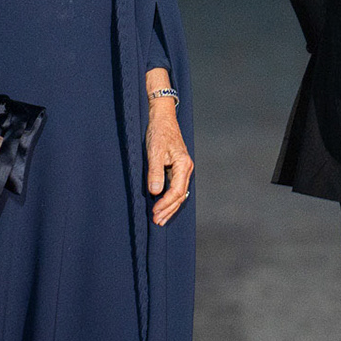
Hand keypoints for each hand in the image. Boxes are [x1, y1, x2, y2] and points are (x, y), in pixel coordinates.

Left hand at [146, 99, 193, 226]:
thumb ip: (155, 172)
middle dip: (168, 210)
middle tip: (156, 221)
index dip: (165, 204)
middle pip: (180, 195)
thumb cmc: (158, 132)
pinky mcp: (178, 168)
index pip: (176, 191)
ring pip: (179, 193)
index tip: (154, 213)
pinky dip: (170, 199)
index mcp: (183, 165)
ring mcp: (183, 168)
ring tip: (160, 218)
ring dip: (170, 207)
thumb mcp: (154, 152)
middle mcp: (187, 168)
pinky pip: (177, 187)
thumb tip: (155, 192)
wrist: (162, 118)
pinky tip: (164, 205)